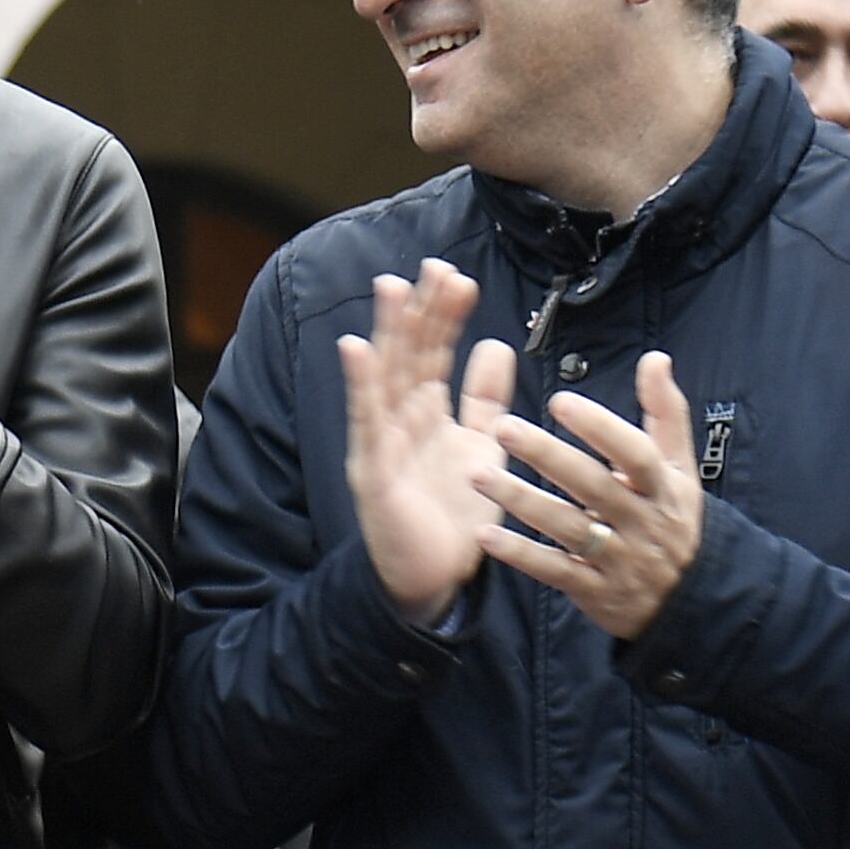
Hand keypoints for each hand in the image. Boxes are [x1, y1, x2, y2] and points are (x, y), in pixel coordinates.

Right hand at [340, 262, 514, 624]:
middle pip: (408, 356)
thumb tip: (493, 345)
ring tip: (392, 289)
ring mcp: (381, 444)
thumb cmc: (454, 515)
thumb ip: (485, 399)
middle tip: (432, 268)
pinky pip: (365, 423)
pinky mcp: (372, 473)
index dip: (441, 315)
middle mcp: (399, 422)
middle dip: (418, 312)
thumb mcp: (481, 445)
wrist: (435, 580)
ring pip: (384, 378)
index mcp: (426, 414)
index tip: (453, 275)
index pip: (432, 353)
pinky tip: (356, 350)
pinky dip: (360, 386)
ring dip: (387, 333)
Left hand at [482, 351, 707, 641]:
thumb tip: (655, 358)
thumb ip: (665, 413)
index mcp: (662, 487)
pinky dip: (521, 554)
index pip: (634, 453)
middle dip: (548, 456)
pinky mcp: (594, 590)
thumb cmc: (673, 517)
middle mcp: (641, 521)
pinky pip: (554, 571)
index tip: (560, 400)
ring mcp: (618, 559)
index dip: (600, 427)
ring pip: (567, 527)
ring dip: (521, 501)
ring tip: (477, 474)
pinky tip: (485, 534)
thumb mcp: (678, 468)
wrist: (692, 599)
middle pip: (593, 486)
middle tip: (501, 426)